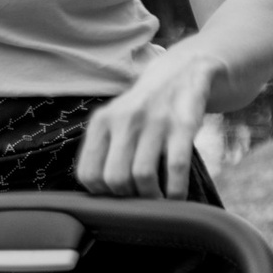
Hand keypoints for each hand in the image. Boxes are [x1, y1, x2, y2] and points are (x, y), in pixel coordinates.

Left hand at [75, 42, 218, 197]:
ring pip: (143, 176)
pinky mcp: (183, 124)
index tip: (117, 195)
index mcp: (101, 121)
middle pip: (115, 178)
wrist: (180, 73)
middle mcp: (124, 119)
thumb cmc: (144, 109)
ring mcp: (154, 121)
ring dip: (152, 197)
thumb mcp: (114, 121)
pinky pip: (176, 168)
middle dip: (129, 198)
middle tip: (139, 198)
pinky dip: (176, 191)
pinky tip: (177, 196)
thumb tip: (102, 195)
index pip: (89, 173)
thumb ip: (103, 151)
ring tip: (158, 199)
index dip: (103, 193)